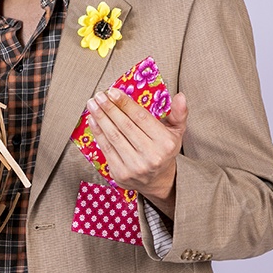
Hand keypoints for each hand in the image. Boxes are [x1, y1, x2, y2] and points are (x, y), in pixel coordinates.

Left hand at [86, 88, 188, 212]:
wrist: (158, 180)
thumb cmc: (165, 150)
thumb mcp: (176, 131)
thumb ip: (179, 113)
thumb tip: (180, 96)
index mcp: (165, 143)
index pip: (141, 118)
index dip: (125, 104)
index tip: (113, 92)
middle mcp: (151, 156)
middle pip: (125, 126)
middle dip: (109, 108)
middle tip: (99, 95)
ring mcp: (135, 166)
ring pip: (114, 137)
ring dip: (100, 118)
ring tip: (92, 104)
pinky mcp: (121, 173)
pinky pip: (106, 149)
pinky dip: (98, 133)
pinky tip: (93, 121)